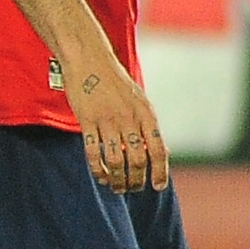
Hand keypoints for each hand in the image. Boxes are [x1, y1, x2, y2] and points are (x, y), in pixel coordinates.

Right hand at [65, 44, 168, 191]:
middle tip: (132, 188)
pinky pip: (93, 152)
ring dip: (117, 180)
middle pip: (137, 160)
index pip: (157, 150)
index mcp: (146, 114)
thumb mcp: (139, 101)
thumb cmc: (115, 82)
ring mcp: (107, 120)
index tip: (157, 187)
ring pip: (115, 160)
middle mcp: (129, 118)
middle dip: (136, 180)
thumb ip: (149, 127)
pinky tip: (100, 176)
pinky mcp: (87, 121)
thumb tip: (162, 153)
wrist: (89, 60)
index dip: (160, 172)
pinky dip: (97, 169)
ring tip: (116, 187)